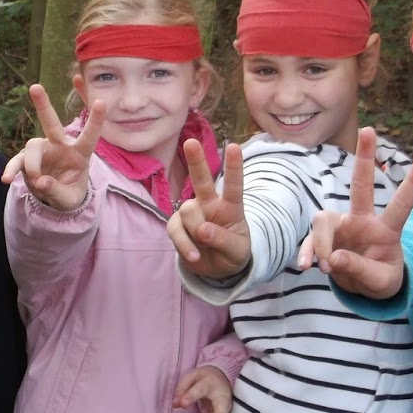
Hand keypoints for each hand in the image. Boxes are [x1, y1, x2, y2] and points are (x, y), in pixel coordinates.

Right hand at [2, 84, 105, 211]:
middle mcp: (60, 146)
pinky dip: (11, 169)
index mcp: (79, 153)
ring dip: (32, 165)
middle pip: (51, 123)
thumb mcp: (69, 200)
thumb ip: (57, 191)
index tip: (102, 102)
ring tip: (37, 182)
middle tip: (35, 87)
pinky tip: (7, 179)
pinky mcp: (26, 160)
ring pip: (32, 146)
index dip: (95, 120)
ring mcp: (42, 151)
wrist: (54, 199)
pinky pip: (17, 161)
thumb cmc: (69, 194)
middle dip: (43, 105)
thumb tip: (41, 181)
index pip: (89, 136)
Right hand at [168, 140, 249, 276]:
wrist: (216, 269)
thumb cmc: (232, 252)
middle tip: (190, 142)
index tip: (233, 147)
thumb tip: (202, 230)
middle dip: (196, 161)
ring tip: (203, 250)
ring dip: (195, 232)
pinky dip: (184, 244)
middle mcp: (210, 203)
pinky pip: (175, 230)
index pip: (233, 185)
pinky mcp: (177, 225)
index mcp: (231, 206)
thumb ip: (223, 240)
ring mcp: (191, 213)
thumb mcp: (237, 251)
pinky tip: (194, 256)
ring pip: (188, 211)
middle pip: (201, 179)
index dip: (233, 167)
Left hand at [175, 364, 231, 412]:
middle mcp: (221, 397)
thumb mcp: (192, 376)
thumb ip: (182, 387)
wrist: (223, 379)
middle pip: (217, 411)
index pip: (201, 389)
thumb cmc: (204, 378)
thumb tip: (175, 404)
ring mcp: (224, 409)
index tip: (182, 404)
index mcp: (210, 383)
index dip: (192, 396)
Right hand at [296, 127, 412, 298]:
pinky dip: (307, 253)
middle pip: (361, 185)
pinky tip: (305, 267)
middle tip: (369, 129)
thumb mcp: (379, 283)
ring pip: (323, 220)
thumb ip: (359, 271)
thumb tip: (333, 258)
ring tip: (325, 267)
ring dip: (321, 243)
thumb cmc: (380, 280)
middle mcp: (363, 221)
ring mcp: (342, 226)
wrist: (363, 288)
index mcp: (386, 231)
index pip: (401, 205)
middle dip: (364, 157)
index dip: (412, 184)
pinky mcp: (324, 237)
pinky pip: (310, 240)